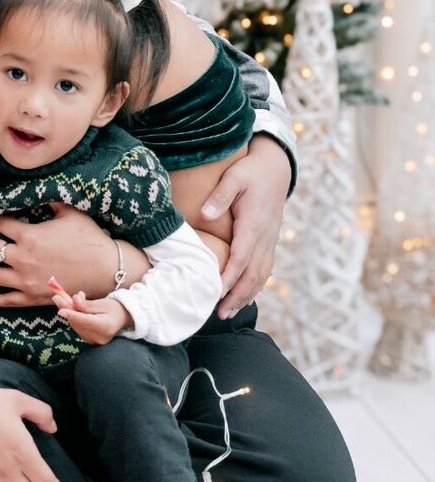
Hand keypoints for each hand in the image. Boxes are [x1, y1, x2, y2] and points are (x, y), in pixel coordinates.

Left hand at [0, 205, 120, 306]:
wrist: (107, 270)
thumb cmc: (90, 239)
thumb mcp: (71, 213)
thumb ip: (52, 201)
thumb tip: (41, 189)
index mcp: (30, 236)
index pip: (0, 224)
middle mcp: (23, 258)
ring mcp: (26, 280)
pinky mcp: (34, 296)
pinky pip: (10, 300)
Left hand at [51, 290, 128, 345]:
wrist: (122, 319)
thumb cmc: (113, 308)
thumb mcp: (102, 303)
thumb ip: (86, 304)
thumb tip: (73, 300)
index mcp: (106, 327)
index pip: (86, 321)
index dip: (73, 315)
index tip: (60, 310)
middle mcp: (100, 337)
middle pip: (78, 323)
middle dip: (67, 309)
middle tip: (57, 296)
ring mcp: (94, 341)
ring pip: (76, 325)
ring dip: (69, 312)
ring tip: (66, 298)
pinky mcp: (89, 341)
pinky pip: (77, 328)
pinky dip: (73, 318)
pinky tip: (72, 308)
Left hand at [201, 135, 288, 317]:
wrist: (275, 167)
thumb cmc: (251, 171)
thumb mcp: (234, 177)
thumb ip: (220, 195)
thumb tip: (206, 214)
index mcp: (253, 224)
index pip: (241, 256)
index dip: (230, 276)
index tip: (216, 292)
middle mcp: (264, 237)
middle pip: (251, 273)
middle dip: (236, 295)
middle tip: (219, 313)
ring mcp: (269, 240)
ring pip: (260, 275)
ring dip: (245, 295)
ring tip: (227, 312)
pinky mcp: (269, 241)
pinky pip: (264, 268)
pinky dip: (254, 285)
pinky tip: (243, 297)